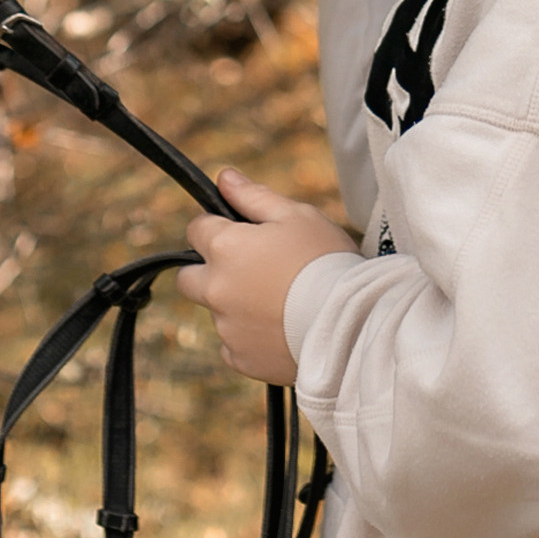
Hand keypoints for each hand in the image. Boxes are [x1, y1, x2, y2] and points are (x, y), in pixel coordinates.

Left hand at [184, 166, 350, 388]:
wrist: (351, 324)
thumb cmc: (327, 261)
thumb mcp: (296, 215)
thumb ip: (253, 196)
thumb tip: (224, 178)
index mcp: (225, 248)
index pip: (196, 229)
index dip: (218, 227)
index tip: (242, 234)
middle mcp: (215, 289)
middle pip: (188, 278)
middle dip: (210, 272)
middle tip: (251, 272)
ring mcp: (226, 327)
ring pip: (217, 313)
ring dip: (236, 306)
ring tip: (281, 304)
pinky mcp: (240, 359)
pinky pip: (234, 346)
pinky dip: (250, 337)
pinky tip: (281, 329)